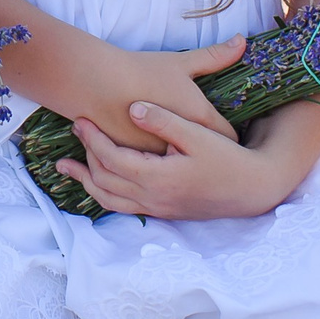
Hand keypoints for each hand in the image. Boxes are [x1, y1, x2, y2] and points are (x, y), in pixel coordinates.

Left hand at [56, 98, 284, 220]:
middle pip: (105, 179)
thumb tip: (133, 107)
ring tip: (67, 166)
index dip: (93, 139)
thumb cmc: (228, 159)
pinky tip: (98, 183)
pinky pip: (123, 207)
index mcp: (158, 178)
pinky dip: (104, 194)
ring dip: (86, 181)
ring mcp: (157, 208)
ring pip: (109, 199)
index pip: (112, 159)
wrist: (252, 190)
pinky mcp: (163, 210)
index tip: (80, 119)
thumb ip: (164, 121)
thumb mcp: (199, 134)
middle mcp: (153, 198)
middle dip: (86, 154)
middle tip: (75, 129)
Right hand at [66, 35, 244, 154]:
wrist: (96, 82)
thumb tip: (242, 40)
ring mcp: (161, 156)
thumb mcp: (180, 62)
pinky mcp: (138, 164)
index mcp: (199, 118)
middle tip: (206, 142)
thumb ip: (214, 55)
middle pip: (207, 154)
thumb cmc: (141, 70)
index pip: (229, 137)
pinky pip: (156, 169)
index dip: (229, 134)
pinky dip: (158, 163)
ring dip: (183, 160)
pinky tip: (154, 152)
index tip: (225, 130)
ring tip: (183, 152)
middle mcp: (184, 143)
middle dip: (207, 150)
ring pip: (182, 166)